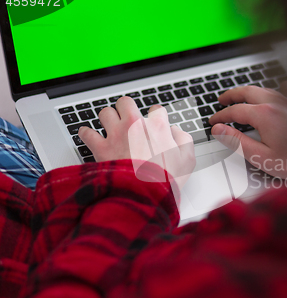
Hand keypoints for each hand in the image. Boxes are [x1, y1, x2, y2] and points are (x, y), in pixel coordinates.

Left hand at [78, 97, 194, 188]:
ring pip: (105, 113)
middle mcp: (135, 126)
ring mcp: (116, 135)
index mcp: (157, 127)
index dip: (156, 117)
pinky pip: (87, 133)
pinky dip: (86, 134)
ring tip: (110, 127)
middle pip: (126, 103)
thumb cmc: (166, 179)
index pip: (156, 109)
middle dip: (127, 109)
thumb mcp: (187, 159)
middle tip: (129, 119)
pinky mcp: (101, 148)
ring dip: (107, 119)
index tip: (155, 125)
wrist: (144, 194)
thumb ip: (184, 140)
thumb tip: (175, 132)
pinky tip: (89, 136)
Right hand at [209, 83, 286, 178]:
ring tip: (239, 96)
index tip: (213, 121)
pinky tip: (278, 86)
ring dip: (247, 91)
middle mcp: (275, 103)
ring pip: (262, 89)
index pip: (234, 111)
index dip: (221, 116)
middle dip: (231, 95)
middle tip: (220, 100)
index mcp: (264, 115)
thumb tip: (219, 130)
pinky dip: (273, 89)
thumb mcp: (261, 157)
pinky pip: (282, 91)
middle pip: (246, 92)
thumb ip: (237, 142)